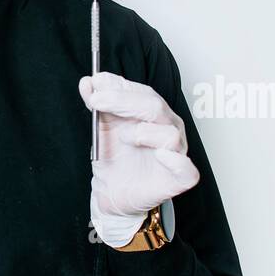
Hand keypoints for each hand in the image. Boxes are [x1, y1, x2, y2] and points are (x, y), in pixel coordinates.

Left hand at [77, 70, 198, 246]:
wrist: (113, 194)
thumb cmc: (115, 160)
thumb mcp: (102, 129)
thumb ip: (97, 104)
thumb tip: (88, 82)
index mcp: (154, 115)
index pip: (143, 93)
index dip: (119, 88)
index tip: (95, 86)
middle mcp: (167, 129)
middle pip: (155, 107)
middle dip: (124, 101)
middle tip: (97, 101)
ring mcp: (176, 153)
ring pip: (170, 134)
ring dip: (143, 132)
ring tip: (125, 138)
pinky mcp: (179, 179)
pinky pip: (186, 169)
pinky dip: (175, 161)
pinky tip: (160, 156)